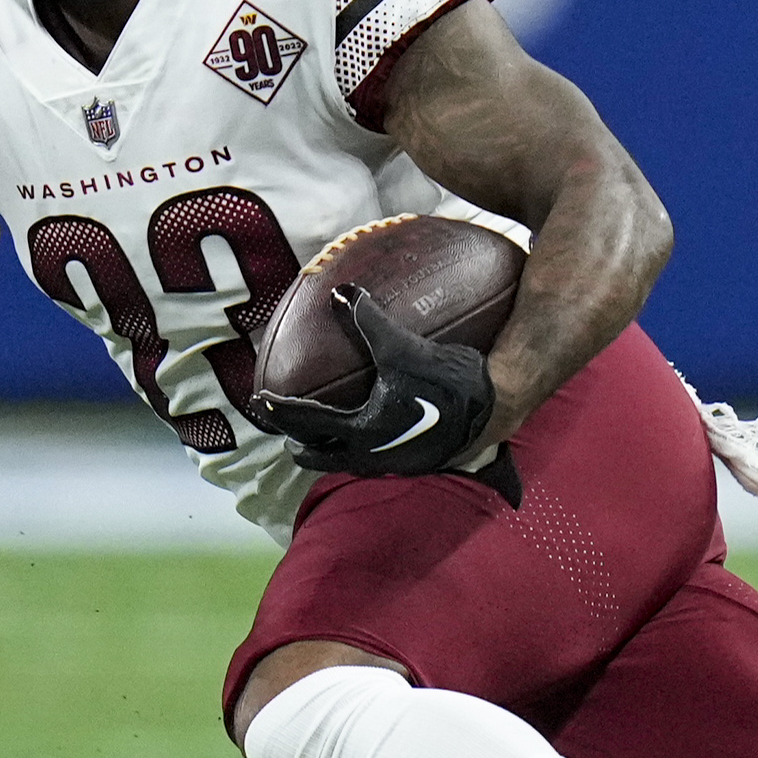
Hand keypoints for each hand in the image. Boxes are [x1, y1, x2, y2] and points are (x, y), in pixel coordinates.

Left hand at [253, 286, 496, 476]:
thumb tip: (342, 292)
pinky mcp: (413, 464)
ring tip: (320, 434)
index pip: (307, 423)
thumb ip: (368, 319)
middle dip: (299, 444)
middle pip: (319, 458)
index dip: (281, 411)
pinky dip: (356, 449)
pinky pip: (371, 461)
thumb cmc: (447, 380)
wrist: (495, 406)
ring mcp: (393, 466)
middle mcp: (372, 457)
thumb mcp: (402, 347)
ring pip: (345, 463)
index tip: (263, 402)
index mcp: (361, 431)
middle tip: (286, 429)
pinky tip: (365, 433)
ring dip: (327, 450)